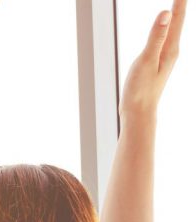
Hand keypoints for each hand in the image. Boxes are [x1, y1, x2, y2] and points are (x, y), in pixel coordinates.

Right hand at [119, 0, 185, 117]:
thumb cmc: (141, 89)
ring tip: (177, 5)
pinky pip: (162, 40)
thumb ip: (156, 37)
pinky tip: (163, 30)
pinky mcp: (155, 63)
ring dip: (174, 16)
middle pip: (177, 22)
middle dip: (179, 6)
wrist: (139, 113)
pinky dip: (164, 30)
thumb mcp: (147, 60)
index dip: (179, 3)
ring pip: (171, 31)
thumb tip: (166, 14)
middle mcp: (171, 51)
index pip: (177, 19)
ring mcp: (163, 58)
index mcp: (171, 49)